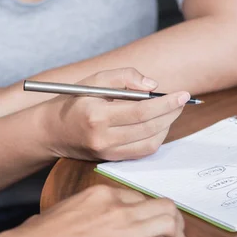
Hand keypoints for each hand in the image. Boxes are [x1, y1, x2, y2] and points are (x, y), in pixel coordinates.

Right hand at [0, 185, 187, 236]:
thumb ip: (93, 208)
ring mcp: (124, 232)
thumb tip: (106, 218)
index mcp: (103, 193)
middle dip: (174, 219)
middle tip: (177, 231)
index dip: (151, 210)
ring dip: (179, 235)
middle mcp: (118, 208)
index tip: (155, 220)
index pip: (140, 197)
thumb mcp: (69, 208)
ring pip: (169, 224)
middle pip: (162, 206)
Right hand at [39, 67, 189, 160]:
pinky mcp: (111, 160)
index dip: (166, 103)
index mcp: (97, 115)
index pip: (141, 111)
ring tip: (172, 110)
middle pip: (149, 128)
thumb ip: (125, 76)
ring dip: (167, 126)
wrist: (52, 131)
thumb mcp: (96, 79)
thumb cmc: (76, 100)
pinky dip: (156, 138)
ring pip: (150, 143)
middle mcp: (103, 138)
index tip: (183, 94)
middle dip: (171, 113)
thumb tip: (153, 86)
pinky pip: (142, 152)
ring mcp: (107, 152)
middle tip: (182, 101)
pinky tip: (159, 124)